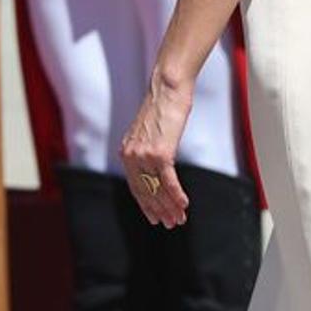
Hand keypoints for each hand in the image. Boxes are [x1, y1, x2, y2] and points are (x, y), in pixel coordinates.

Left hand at [121, 72, 193, 228]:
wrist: (167, 87)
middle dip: (160, 210)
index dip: (147, 205)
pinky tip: (184, 205)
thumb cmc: (163, 105)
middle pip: (146, 192)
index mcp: (126, 151)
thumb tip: (157, 163)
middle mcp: (132, 156)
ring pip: (158, 190)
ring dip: (170, 207)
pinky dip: (177, 196)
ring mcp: (144, 155)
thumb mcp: (150, 130)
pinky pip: (169, 181)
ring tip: (180, 219)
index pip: (136, 187)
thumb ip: (148, 148)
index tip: (155, 217)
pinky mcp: (160, 153)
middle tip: (171, 224)